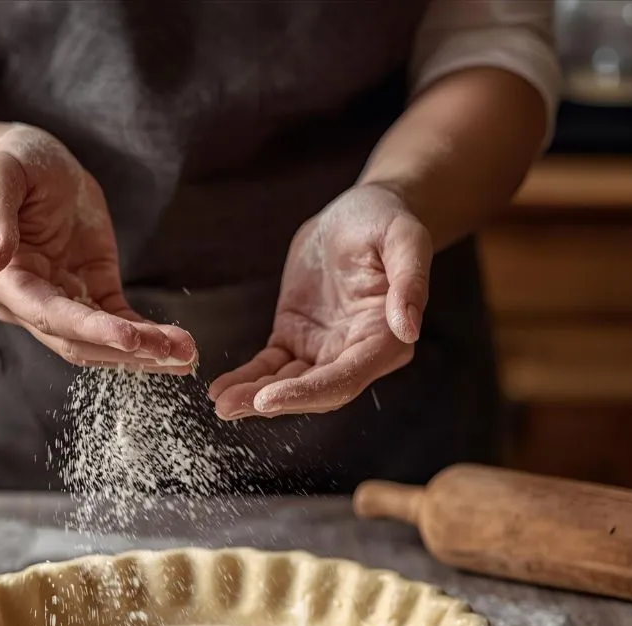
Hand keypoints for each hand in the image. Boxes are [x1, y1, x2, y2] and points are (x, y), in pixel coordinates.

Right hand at [0, 125, 196, 371]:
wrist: (25, 162)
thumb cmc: (7, 162)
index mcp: (3, 281)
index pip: (50, 316)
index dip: (92, 330)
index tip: (131, 338)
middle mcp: (29, 305)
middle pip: (80, 341)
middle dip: (128, 350)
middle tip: (172, 354)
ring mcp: (62, 303)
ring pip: (103, 343)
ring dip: (144, 352)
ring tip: (186, 355)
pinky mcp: (91, 294)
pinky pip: (120, 324)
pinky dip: (148, 337)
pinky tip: (177, 346)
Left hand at [209, 184, 430, 416]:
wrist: (359, 213)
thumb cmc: (387, 221)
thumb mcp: (405, 238)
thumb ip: (411, 281)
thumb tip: (409, 327)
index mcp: (386, 340)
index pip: (344, 379)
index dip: (306, 393)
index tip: (268, 399)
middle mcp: (356, 355)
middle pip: (312, 392)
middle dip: (271, 402)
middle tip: (230, 406)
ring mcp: (324, 350)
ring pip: (287, 384)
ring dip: (253, 396)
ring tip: (221, 403)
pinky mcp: (297, 340)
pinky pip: (271, 366)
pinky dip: (247, 378)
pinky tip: (222, 389)